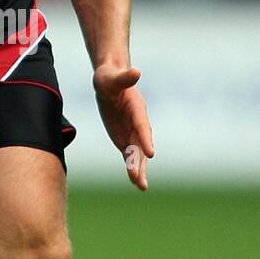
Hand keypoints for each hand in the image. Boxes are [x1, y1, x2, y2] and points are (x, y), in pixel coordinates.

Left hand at [93, 64, 154, 190]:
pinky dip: (132, 168)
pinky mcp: (125, 138)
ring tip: (141, 187)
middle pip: (141, 145)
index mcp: (136, 109)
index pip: (142, 126)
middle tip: (141, 180)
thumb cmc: (109, 78)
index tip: (150, 153)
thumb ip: (124, 77)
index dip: (145, 139)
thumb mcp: (111, 78)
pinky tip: (135, 182)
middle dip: (141, 162)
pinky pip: (129, 155)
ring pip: (136, 154)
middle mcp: (138, 123)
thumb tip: (136, 71)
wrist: (110, 82)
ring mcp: (132, 132)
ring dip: (138, 170)